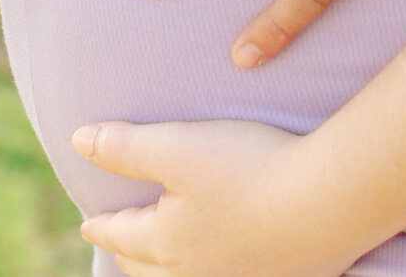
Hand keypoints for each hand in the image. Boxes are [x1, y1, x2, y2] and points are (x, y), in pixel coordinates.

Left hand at [74, 118, 356, 276]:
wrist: (327, 202)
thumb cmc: (248, 168)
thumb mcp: (178, 146)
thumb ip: (126, 145)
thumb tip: (78, 142)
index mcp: (167, 242)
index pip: (122, 235)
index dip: (103, 225)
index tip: (88, 225)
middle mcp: (196, 272)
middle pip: (150, 268)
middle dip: (131, 254)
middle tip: (120, 246)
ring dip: (167, 270)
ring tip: (162, 260)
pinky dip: (213, 272)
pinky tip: (225, 264)